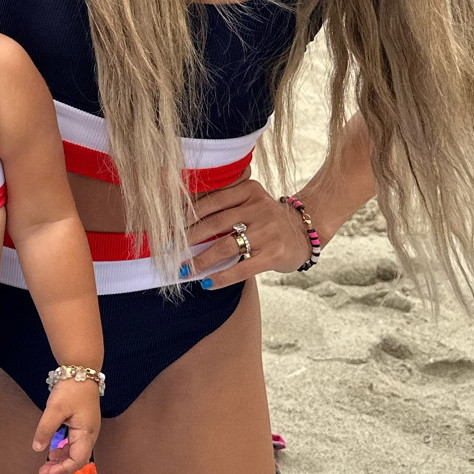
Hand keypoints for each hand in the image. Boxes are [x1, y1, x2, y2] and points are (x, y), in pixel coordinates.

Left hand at [32, 380, 100, 471]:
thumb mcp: (55, 409)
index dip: (61, 469)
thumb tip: (37, 449)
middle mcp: (90, 435)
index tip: (44, 470)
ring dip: (62, 459)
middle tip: (43, 469)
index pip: (77, 460)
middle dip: (61, 467)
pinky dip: (64, 450)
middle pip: (78, 459)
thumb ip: (46, 429)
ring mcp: (87, 430)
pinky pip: (75, 444)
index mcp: (86, 433)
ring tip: (47, 461)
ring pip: (76, 452)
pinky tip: (53, 449)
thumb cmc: (71, 389)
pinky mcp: (83, 425)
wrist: (81, 371)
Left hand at [181, 176, 312, 289]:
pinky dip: (221, 277)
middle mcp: (259, 207)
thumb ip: (225, 206)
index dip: (187, 216)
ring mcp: (268, 231)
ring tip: (185, 269)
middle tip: (169, 250)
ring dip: (200, 260)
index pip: (212, 201)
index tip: (168, 228)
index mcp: (249, 190)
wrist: (305, 232)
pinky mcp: (274, 254)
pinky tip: (207, 283)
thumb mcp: (251, 202)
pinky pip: (242, 268)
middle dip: (188, 239)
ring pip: (225, 246)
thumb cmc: (267, 219)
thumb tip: (184, 223)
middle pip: (215, 223)